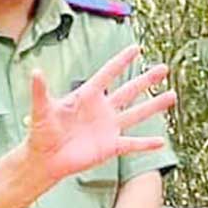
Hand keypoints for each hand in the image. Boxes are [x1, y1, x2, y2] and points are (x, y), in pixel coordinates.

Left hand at [27, 50, 174, 186]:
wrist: (45, 159)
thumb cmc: (41, 132)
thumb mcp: (41, 110)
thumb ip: (40, 91)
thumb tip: (35, 72)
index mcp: (87, 96)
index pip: (108, 74)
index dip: (121, 61)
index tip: (136, 48)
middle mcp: (102, 109)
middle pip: (129, 91)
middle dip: (146, 80)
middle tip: (164, 69)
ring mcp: (108, 128)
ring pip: (136, 113)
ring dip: (154, 106)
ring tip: (172, 96)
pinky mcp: (110, 146)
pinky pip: (132, 144)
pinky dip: (146, 144)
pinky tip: (161, 141)